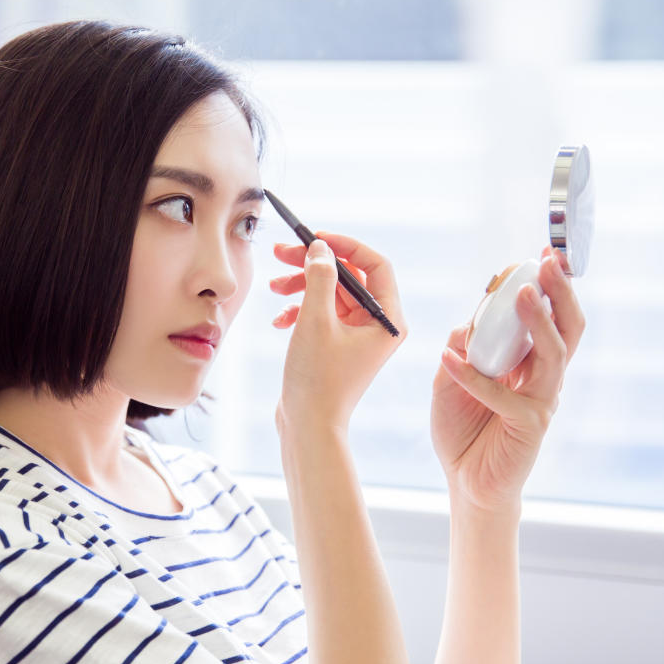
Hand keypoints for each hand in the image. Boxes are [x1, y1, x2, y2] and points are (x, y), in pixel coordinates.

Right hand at [270, 232, 405, 437]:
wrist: (308, 426)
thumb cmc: (318, 380)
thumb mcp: (316, 320)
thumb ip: (320, 277)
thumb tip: (320, 248)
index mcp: (388, 319)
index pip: (375, 264)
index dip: (345, 245)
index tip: (314, 237)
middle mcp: (378, 325)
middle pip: (349, 276)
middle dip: (313, 264)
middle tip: (281, 254)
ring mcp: (358, 336)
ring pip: (331, 293)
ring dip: (301, 286)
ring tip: (274, 287)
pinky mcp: (338, 345)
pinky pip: (321, 313)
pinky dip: (299, 310)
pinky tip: (280, 320)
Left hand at [432, 247, 585, 512]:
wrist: (467, 483)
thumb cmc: (463, 430)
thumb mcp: (449, 381)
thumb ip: (462, 351)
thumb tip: (467, 323)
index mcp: (528, 362)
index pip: (546, 317)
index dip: (548, 287)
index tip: (542, 254)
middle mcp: (542, 377)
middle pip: (566, 328)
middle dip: (560, 292)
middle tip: (549, 262)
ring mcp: (541, 401)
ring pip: (552, 354)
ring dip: (537, 322)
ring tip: (522, 294)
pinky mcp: (529, 426)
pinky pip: (505, 396)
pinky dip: (474, 378)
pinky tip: (448, 361)